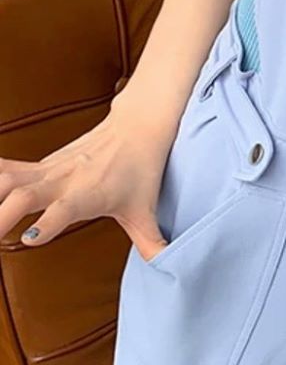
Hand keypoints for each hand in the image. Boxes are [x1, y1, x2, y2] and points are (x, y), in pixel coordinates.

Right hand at [0, 92, 176, 263]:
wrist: (139, 126)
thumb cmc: (141, 170)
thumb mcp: (145, 209)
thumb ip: (150, 240)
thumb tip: (167, 262)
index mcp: (89, 194)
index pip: (65, 209)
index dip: (49, 223)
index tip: (32, 238)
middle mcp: (65, 181)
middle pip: (25, 195)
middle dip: (1, 215)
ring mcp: (49, 170)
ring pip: (9, 178)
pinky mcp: (39, 164)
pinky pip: (6, 168)